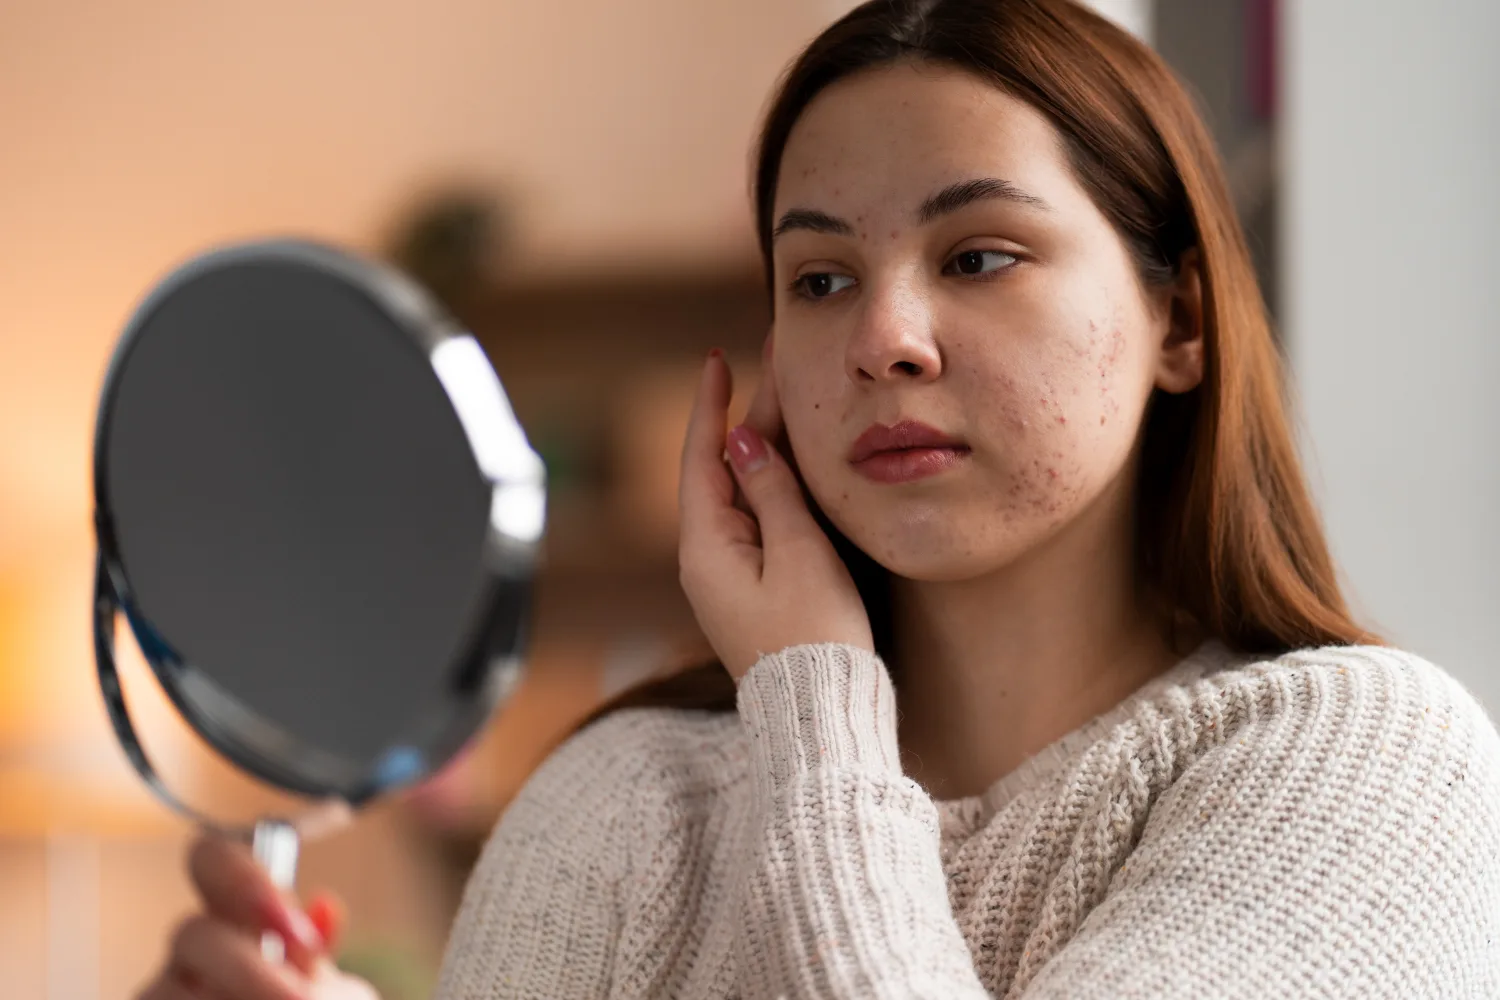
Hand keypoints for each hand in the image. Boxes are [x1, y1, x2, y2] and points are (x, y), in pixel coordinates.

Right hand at [137, 833, 377, 999]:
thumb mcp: (334, 997)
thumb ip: (318, 959)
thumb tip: (325, 907)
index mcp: (238, 919)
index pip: (210, 859)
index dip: (244, 881)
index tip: (299, 935)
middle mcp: (189, 955)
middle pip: (190, 934)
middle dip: (250, 972)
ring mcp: (160, 995)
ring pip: (161, 992)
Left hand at [678, 340, 872, 681]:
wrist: (820, 719)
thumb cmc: (812, 642)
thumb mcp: (799, 556)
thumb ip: (772, 493)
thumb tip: (743, 442)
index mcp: (706, 548)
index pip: (702, 458)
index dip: (711, 405)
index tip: (717, 359)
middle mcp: (708, 560)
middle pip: (725, 471)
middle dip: (748, 418)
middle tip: (776, 367)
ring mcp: (731, 576)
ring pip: (745, 494)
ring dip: (766, 449)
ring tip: (792, 402)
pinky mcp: (756, 590)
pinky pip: (760, 522)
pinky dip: (777, 486)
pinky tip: (798, 466)